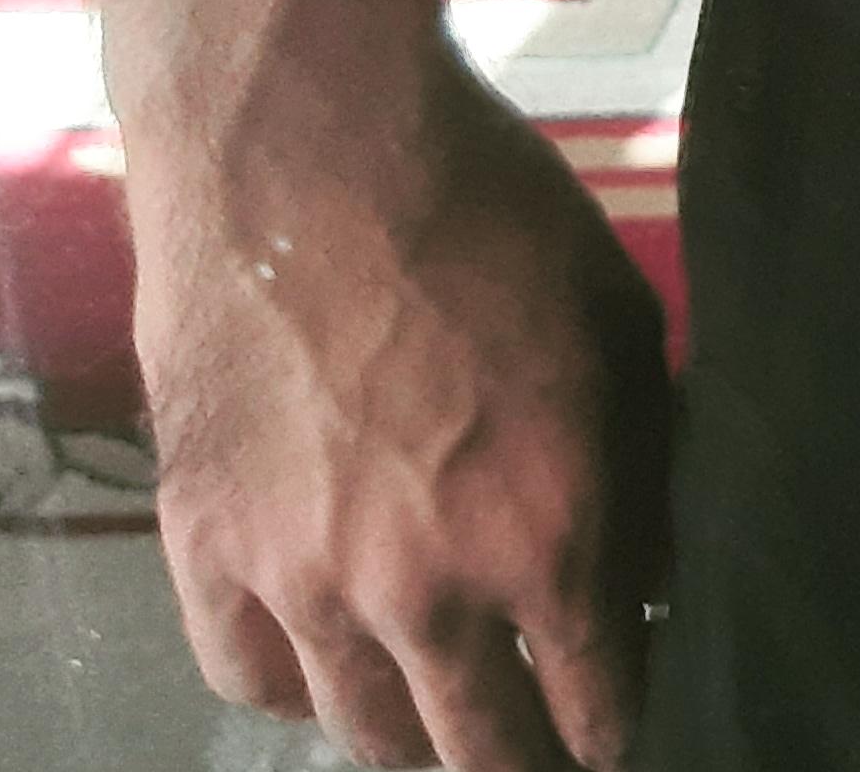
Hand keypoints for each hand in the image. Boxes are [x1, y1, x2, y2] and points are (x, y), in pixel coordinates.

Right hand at [138, 53, 670, 769]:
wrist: (310, 150)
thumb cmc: (488, 212)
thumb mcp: (618, 324)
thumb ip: (642, 465)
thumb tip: (653, 564)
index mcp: (549, 532)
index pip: (598, 706)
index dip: (621, 730)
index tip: (631, 730)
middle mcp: (426, 589)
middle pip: (481, 753)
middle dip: (526, 761)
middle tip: (547, 751)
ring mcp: (304, 583)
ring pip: (368, 734)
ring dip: (417, 737)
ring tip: (449, 727)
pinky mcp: (205, 551)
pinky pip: (250, 681)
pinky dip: (298, 691)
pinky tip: (332, 670)